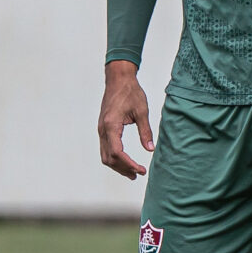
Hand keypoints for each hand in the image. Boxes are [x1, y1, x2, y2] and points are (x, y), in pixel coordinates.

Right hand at [97, 60, 154, 179]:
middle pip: (109, 158)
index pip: (117, 153)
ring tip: (132, 172)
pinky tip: (125, 160)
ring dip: (118, 166)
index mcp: (111, 125)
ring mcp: (101, 129)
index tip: (141, 170)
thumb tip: (150, 149)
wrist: (118, 79)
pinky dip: (114, 158)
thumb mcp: (141, 111)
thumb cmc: (130, 92)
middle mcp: (103, 129)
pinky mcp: (103, 127)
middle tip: (138, 174)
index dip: (129, 164)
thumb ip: (145, 131)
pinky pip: (105, 148)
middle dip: (123, 169)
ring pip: (105, 155)